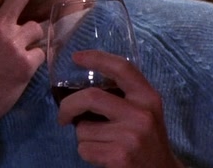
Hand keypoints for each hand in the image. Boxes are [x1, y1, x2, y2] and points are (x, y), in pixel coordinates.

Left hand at [57, 50, 183, 167]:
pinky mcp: (119, 156)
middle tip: (64, 114)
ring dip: (83, 136)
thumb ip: (125, 95)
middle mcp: (141, 114)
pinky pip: (84, 148)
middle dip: (69, 105)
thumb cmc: (148, 139)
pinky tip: (102, 154)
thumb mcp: (146, 111)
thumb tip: (85, 83)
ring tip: (100, 141)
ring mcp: (130, 136)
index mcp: (148, 97)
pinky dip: (86, 152)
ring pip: (83, 129)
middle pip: (91, 97)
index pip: (122, 68)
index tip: (76, 57)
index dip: (97, 58)